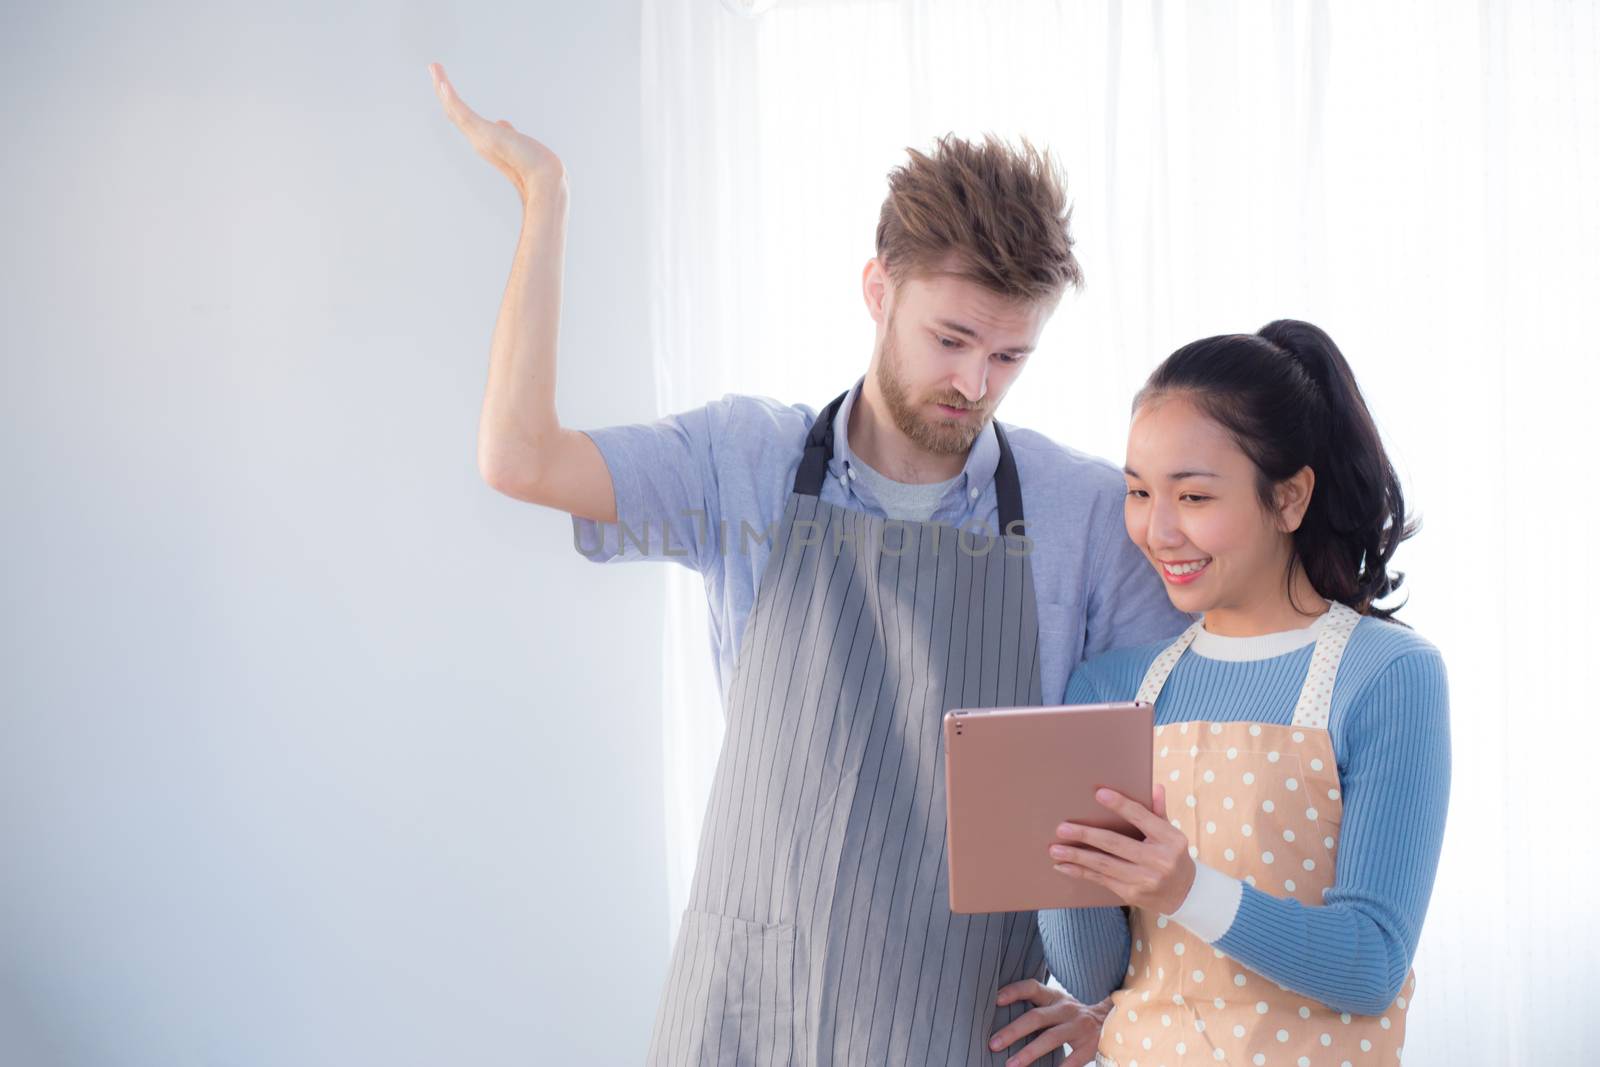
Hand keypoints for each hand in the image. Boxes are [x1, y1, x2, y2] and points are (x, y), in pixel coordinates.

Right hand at [428, 62, 566, 203]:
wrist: (544, 178)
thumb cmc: (537, 165)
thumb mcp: (519, 144)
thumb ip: (509, 134)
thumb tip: (503, 124)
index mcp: (486, 142)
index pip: (465, 118)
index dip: (453, 102)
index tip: (446, 87)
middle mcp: (479, 141)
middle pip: (454, 112)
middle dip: (443, 91)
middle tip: (435, 68)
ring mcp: (479, 138)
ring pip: (454, 109)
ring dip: (442, 86)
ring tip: (434, 66)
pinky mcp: (484, 134)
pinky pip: (462, 112)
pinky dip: (451, 97)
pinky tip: (443, 83)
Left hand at [988, 980, 1107, 1066]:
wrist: (1112, 1020)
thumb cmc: (1073, 1016)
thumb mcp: (1057, 1006)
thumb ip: (1037, 1009)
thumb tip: (1000, 1017)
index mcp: (1055, 998)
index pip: (1032, 988)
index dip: (1014, 992)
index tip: (995, 1000)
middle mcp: (1066, 1010)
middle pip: (1037, 1017)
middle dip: (1013, 1031)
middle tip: (993, 1043)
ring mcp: (1079, 1027)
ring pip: (1051, 1038)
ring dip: (1029, 1052)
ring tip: (1011, 1065)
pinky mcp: (1090, 1046)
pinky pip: (1072, 1060)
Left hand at [1048, 785, 1195, 914]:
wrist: (1185, 894)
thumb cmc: (1171, 855)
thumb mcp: (1171, 833)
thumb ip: (1158, 811)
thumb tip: (1155, 786)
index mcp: (1170, 839)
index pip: (1141, 818)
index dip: (1120, 805)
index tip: (1099, 793)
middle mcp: (1159, 860)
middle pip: (1116, 844)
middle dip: (1086, 835)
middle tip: (1062, 828)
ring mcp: (1145, 879)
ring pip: (1104, 865)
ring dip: (1077, 856)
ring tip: (1055, 849)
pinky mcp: (1132, 894)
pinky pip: (1101, 880)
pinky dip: (1080, 872)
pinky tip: (1063, 866)